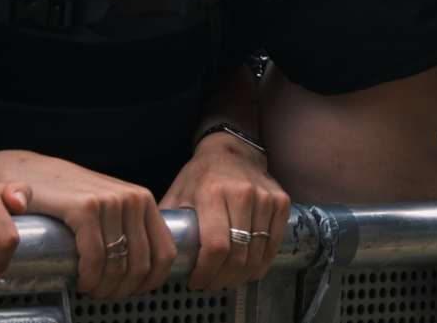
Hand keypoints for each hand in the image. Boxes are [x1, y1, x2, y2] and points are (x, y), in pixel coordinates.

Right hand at [0, 151, 173, 298]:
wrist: (27, 173)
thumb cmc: (68, 196)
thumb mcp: (108, 207)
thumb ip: (129, 228)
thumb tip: (150, 266)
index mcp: (143, 200)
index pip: (165, 252)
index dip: (152, 281)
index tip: (133, 293)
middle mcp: (132, 198)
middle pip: (141, 265)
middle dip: (123, 290)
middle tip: (104, 294)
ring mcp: (110, 201)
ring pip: (119, 265)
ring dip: (105, 288)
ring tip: (92, 289)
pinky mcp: (85, 208)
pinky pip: (95, 257)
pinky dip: (89, 278)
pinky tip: (81, 282)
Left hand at [161, 133, 290, 290]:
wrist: (232, 150)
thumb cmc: (200, 176)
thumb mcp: (178, 194)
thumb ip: (168, 223)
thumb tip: (156, 256)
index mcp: (212, 193)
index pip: (216, 246)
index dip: (207, 272)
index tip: (196, 282)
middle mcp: (242, 194)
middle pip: (238, 254)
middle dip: (222, 279)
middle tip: (211, 285)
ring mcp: (265, 197)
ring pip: (257, 253)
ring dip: (241, 276)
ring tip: (227, 280)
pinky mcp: (281, 201)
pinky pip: (274, 244)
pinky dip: (262, 264)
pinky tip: (248, 271)